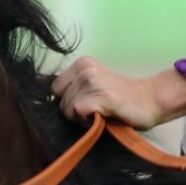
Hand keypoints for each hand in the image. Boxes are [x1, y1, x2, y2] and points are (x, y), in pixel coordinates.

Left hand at [51, 57, 185, 130]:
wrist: (149, 101)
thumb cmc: (120, 97)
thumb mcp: (91, 84)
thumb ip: (69, 84)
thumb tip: (36, 81)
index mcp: (82, 63)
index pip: (54, 89)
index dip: (67, 101)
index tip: (84, 105)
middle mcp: (85, 69)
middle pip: (59, 101)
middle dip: (73, 111)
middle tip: (94, 110)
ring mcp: (93, 81)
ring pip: (67, 108)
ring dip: (80, 118)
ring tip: (100, 113)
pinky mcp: (101, 96)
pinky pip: (78, 112)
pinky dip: (86, 120)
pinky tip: (101, 117)